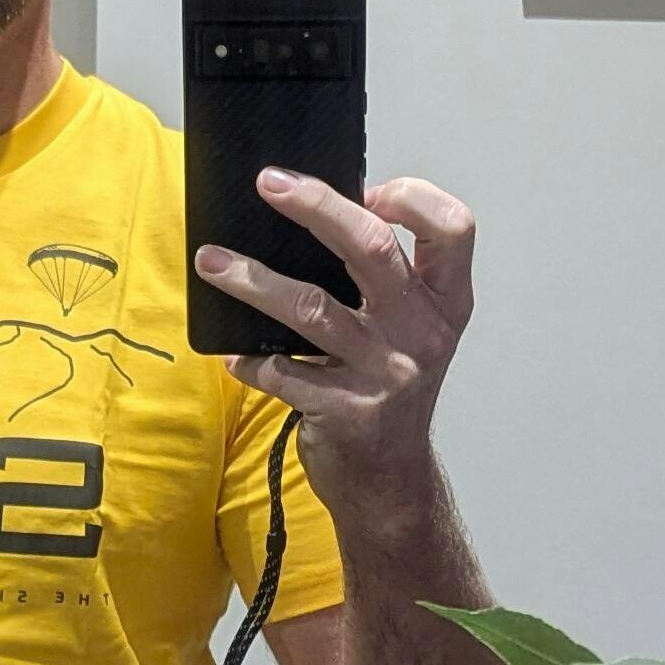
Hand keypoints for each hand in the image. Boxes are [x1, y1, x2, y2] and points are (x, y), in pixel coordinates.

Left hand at [194, 170, 476, 544]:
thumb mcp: (410, 331)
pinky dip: (250, 360)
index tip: (368, 189)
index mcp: (445, 303)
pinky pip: (281, 371)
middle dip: (316, 206)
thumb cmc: (391, 391)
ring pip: (311, 307)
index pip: (452, 229)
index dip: (412, 197)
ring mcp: (383, 373)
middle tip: (270, 184)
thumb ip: (383, 281)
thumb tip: (318, 214)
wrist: (390, 481)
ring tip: (212, 261)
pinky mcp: (343, 410)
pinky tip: (232, 354)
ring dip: (253, 279)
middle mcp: (421, 333)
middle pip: (372, 248)